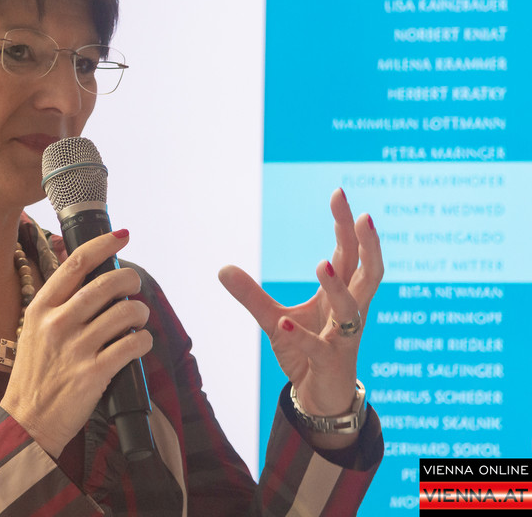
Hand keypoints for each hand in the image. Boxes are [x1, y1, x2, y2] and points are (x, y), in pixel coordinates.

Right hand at [0, 231, 151, 457]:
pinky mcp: (93, 373)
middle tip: (134, 284)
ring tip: (138, 320)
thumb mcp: (33, 330)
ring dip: (140, 313)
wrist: (27, 421)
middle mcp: (57, 324)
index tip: (122, 235)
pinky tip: (139, 343)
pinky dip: (143, 341)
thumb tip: (90, 276)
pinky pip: (132, 346)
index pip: (76, 264)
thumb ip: (57, 305)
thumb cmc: (34, 374)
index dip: (103, 245)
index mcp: (40, 308)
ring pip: (125, 314)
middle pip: (106, 284)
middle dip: (130, 279)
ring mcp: (76, 349)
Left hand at [218, 188, 382, 446]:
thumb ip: (251, 295)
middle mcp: (349, 312)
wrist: (320, 397)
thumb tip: (222, 268)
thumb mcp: (274, 319)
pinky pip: (319, 348)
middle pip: (369, 272)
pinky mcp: (331, 363)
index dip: (346, 225)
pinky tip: (281, 322)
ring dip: (336, 285)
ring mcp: (344, 338)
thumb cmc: (306, 353)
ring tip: (319, 263)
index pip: (349, 253)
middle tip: (362, 216)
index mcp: (340, 295)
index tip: (338, 193)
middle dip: (368, 244)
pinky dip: (300, 336)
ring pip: (351, 308)